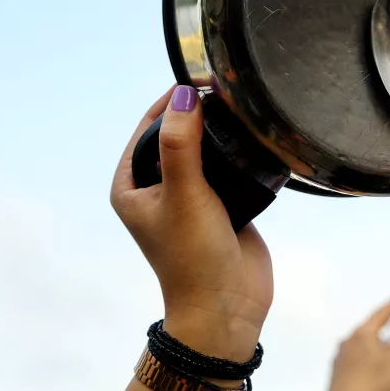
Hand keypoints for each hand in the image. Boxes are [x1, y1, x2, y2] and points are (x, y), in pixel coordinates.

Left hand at [111, 86, 272, 361]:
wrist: (228, 309)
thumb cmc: (194, 259)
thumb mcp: (184, 196)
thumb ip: (182, 145)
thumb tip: (186, 96)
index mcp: (131, 187)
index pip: (148, 128)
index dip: (173, 102)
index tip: (204, 80)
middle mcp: (157, 189)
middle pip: (179, 135)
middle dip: (201, 113)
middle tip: (230, 90)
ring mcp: (191, 198)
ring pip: (207, 151)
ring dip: (224, 133)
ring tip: (247, 109)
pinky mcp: (223, 207)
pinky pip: (230, 169)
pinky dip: (241, 154)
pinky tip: (258, 139)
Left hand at [324, 293, 389, 390]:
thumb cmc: (370, 381)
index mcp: (361, 334)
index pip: (381, 314)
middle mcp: (348, 343)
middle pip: (377, 342)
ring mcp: (341, 361)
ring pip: (372, 362)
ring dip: (385, 374)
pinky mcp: (339, 378)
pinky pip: (363, 375)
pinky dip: (375, 383)